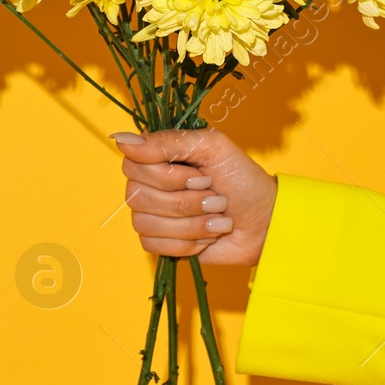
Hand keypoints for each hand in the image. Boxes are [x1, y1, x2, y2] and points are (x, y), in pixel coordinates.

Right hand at [110, 128, 277, 265]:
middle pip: (137, 197)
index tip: (202, 176)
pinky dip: (187, 243)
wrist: (264, 221)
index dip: (168, 177)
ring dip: (191, 223)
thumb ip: (167, 141)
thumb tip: (119, 139)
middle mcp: (147, 185)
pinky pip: (154, 245)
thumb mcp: (211, 147)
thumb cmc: (241, 179)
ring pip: (146, 223)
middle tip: (215, 198)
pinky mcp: (160, 242)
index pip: (132, 165)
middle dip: (186, 202)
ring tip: (217, 218)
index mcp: (156, 158)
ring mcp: (151, 215)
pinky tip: (207, 236)